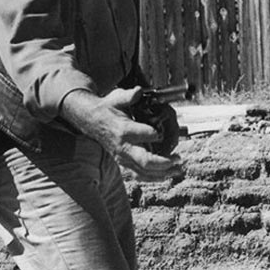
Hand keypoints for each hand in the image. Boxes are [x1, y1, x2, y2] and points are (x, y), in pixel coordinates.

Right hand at [60, 87, 182, 181]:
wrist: (91, 121)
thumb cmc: (107, 108)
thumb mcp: (116, 98)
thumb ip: (128, 96)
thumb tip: (138, 91)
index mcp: (123, 130)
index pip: (141, 135)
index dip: (154, 135)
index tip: (162, 133)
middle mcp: (123, 147)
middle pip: (144, 161)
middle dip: (163, 163)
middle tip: (178, 159)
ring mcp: (123, 157)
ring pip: (144, 172)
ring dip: (163, 173)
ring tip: (178, 169)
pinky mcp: (124, 163)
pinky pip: (140, 175)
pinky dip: (155, 178)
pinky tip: (168, 175)